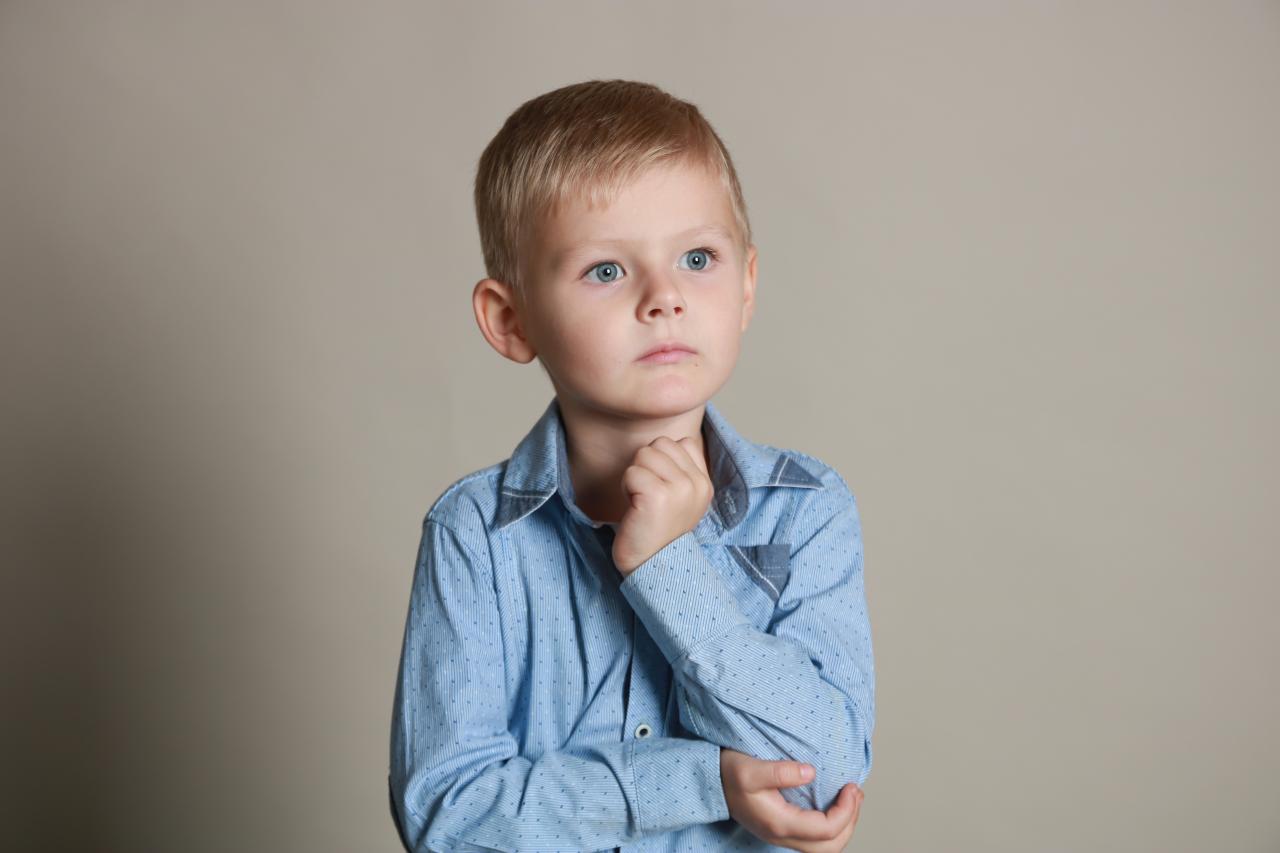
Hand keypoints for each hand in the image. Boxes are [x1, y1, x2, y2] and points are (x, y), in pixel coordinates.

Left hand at [612, 435, 712, 573]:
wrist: (651, 567)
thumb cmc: (657, 530)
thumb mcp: (680, 499)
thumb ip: (680, 469)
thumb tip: (663, 444)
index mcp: (704, 483)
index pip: (681, 442)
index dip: (662, 461)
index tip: (660, 489)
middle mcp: (697, 484)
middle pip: (660, 444)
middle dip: (646, 466)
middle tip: (647, 496)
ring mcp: (680, 489)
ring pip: (645, 454)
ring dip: (634, 476)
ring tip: (641, 501)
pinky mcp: (658, 496)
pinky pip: (632, 472)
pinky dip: (626, 488)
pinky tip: (634, 508)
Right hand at [720, 748, 863, 852]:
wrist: (709, 783)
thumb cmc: (728, 774)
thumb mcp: (750, 768)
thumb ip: (780, 771)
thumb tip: (811, 772)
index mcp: (779, 823)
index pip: (826, 829)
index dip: (847, 811)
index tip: (851, 786)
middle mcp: (782, 835)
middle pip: (830, 847)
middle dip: (850, 821)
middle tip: (856, 793)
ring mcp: (781, 835)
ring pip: (824, 848)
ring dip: (844, 826)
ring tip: (852, 800)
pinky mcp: (782, 829)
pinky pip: (815, 840)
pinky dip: (832, 827)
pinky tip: (835, 806)